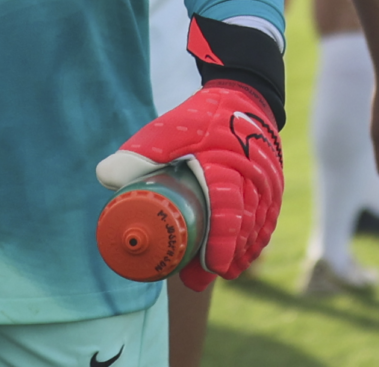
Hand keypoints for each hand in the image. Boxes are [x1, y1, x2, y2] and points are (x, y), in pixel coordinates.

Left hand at [94, 82, 281, 284]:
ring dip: (238, 255)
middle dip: (224, 258)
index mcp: (226, 164)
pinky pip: (267, 222)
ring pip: (256, 229)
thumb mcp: (168, 130)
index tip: (210, 266)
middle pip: (242, 228)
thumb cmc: (200, 118)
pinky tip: (237, 261)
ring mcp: (268, 185)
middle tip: (198, 279)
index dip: (221, 240)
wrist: (243, 99)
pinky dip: (253, 243)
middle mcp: (254, 178)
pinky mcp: (274, 189)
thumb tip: (104, 177)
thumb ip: (139, 152)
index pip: (228, 208)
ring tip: (212, 274)